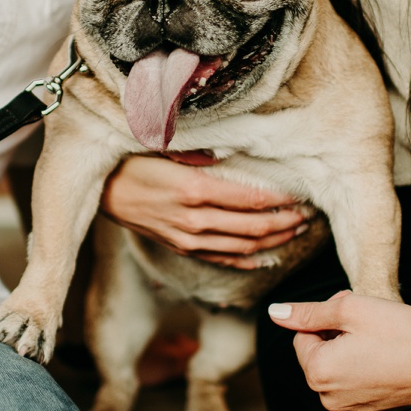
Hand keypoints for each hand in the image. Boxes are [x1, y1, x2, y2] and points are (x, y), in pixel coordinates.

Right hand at [100, 155, 310, 268]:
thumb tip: (237, 153)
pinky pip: (223, 259)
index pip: (252, 199)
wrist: (102, 190)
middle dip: (286, 221)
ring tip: (295, 230)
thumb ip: (204, 154)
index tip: (301, 193)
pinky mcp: (182, 248)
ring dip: (274, 241)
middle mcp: (195, 219)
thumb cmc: (133, 163)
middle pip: (254, 227)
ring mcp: (189, 238)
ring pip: (244, 247)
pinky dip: (249, 261)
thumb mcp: (167, 149)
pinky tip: (267, 257)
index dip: (281, 199)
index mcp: (194, 190)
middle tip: (308, 213)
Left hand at [268, 292, 410, 410]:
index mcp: (318, 372)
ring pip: (335, 371)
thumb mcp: (347, 309)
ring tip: (377, 341)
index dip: (326, 318)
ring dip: (348, 353)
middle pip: (317, 355)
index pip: (303, 336)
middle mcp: (329, 398)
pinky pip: (353, 387)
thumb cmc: (399, 329)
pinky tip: (385, 360)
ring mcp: (352, 409)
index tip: (351, 312)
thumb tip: (275, 312)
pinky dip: (362, 371)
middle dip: (335, 336)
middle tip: (366, 323)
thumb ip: (307, 312)